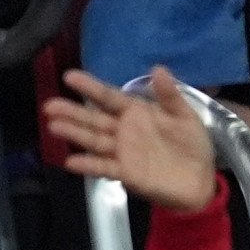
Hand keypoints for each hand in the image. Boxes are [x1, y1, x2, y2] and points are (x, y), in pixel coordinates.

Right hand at [43, 66, 218, 211]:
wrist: (200, 181)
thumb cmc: (192, 145)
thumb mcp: (185, 116)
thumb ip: (169, 95)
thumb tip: (158, 68)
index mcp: (137, 112)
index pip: (109, 97)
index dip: (90, 87)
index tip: (69, 76)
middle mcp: (123, 131)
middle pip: (94, 119)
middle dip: (72, 112)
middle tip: (49, 105)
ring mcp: (121, 152)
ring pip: (94, 140)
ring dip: (74, 134)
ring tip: (54, 126)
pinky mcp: (125, 173)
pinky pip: (104, 168)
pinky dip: (88, 165)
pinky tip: (71, 162)